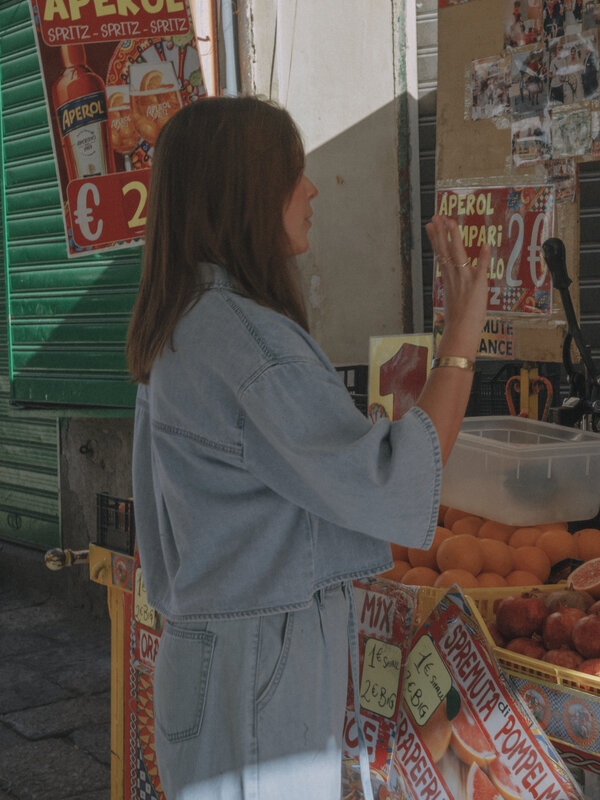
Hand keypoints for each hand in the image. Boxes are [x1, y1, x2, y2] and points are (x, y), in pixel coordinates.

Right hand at [425, 214, 489, 360]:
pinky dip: (484, 256)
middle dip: (440, 231)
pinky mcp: (477, 285)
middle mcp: (453, 276)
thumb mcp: (454, 299)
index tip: (431, 226)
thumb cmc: (458, 321)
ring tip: (451, 222)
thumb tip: (455, 281)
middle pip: (444, 249)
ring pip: (457, 253)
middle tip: (436, 216)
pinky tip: (485, 244)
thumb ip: (455, 287)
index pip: (440, 254)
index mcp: (447, 279)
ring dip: (454, 237)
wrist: (460, 331)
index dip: (436, 238)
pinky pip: (481, 268)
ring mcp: (464, 279)